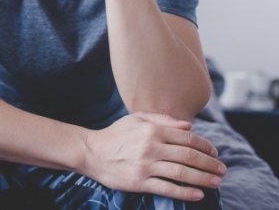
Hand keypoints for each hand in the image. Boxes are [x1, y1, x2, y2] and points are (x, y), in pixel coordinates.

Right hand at [83, 113, 226, 200]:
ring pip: (182, 173)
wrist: (91, 152)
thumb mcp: (136, 119)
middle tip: (222, 170)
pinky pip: (167, 188)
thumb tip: (189, 126)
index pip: (186, 137)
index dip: (205, 145)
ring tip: (216, 183)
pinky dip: (185, 193)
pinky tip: (198, 195)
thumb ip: (162, 120)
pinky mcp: (140, 182)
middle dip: (209, 164)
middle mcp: (151, 147)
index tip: (215, 152)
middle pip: (189, 156)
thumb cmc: (115, 134)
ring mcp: (146, 165)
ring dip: (203, 179)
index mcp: (152, 130)